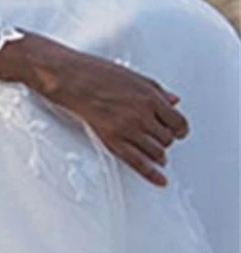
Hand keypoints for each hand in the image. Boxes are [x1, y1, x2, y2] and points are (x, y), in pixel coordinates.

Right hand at [6, 34, 189, 186]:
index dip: (180, 129)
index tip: (178, 131)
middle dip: (166, 140)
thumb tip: (173, 101)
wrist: (72, 78)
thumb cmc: (98, 73)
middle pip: (167, 138)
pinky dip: (151, 174)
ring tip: (157, 156)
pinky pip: (137, 162)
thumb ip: (158, 91)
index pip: (178, 122)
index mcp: (151, 97)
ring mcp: (128, 129)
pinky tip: (159, 179)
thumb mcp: (135, 77)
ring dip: (158, 155)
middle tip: (161, 139)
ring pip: (156, 152)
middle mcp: (143, 115)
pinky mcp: (113, 140)